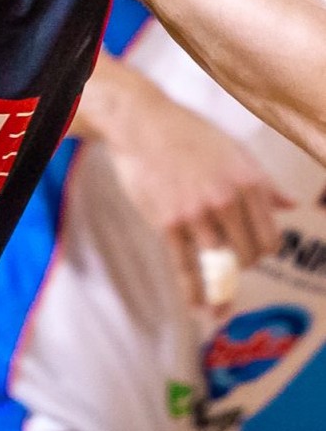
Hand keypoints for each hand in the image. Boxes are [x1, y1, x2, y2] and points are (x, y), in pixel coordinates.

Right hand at [75, 53, 293, 310]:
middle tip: (229, 268)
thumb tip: (290, 204)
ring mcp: (197, 213)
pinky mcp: (168, 222)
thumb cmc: (187, 132)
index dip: (262, 251)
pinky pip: (186, 266)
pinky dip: (194, 292)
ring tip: (218, 308)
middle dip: (240, 265)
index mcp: (249, 182)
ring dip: (219, 286)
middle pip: (248, 255)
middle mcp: (227, 200)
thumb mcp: (233, 149)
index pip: (269, 238)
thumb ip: (262, 181)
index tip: (251, 255)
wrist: (141, 122)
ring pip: (219, 264)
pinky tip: (199, 307)